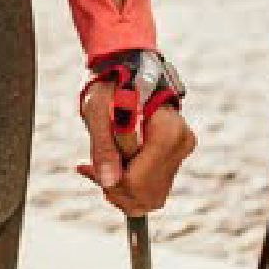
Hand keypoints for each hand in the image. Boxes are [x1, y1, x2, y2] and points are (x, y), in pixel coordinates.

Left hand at [75, 51, 196, 217]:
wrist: (126, 69)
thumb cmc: (110, 85)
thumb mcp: (97, 111)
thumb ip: (103, 147)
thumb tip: (109, 181)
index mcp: (168, 130)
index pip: (139, 181)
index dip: (111, 181)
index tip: (86, 166)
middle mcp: (182, 142)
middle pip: (147, 195)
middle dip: (115, 189)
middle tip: (90, 167)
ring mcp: (181, 152)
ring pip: (151, 198)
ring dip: (120, 190)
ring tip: (101, 166)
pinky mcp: (175, 158)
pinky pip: (153, 190)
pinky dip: (129, 187)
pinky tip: (112, 168)